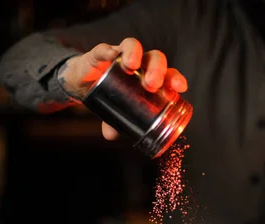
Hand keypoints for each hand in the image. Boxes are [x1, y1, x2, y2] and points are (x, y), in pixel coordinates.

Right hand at [58, 38, 187, 139]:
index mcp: (150, 76)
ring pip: (134, 47)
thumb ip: (116, 122)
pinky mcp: (101, 53)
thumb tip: (111, 136)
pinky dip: (108, 50)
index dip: (175, 79)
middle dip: (157, 69)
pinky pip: (105, 48)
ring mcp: (121, 55)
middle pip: (155, 58)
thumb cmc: (110, 94)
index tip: (179, 89)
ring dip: (135, 54)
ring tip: (132, 66)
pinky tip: (111, 55)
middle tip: (152, 84)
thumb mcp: (116, 111)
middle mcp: (139, 63)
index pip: (168, 74)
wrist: (84, 81)